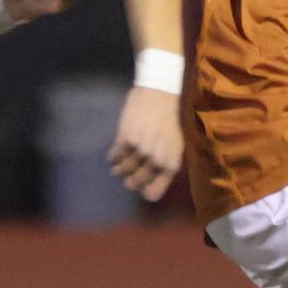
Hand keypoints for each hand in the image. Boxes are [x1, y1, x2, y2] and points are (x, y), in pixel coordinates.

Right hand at [109, 83, 183, 202]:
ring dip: (119, 170)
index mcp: (171, 164)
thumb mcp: (174, 145)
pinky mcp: (126, 139)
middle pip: (136, 183)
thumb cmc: (168, 120)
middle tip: (127, 180)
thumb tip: (148, 184)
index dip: (145, 192)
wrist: (159, 95)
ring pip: (123, 170)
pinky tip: (114, 155)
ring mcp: (140, 150)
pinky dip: (113, 157)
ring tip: (117, 168)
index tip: (140, 190)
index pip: (154, 192)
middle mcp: (156, 160)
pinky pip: (115, 156)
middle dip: (130, 182)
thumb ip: (164, 164)